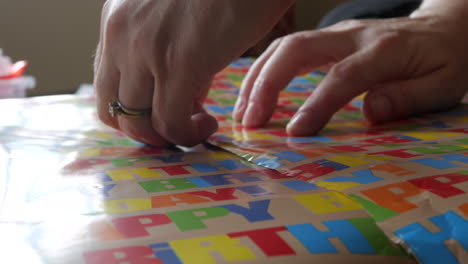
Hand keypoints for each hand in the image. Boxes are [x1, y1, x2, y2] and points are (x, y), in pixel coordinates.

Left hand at [94, 0, 293, 145]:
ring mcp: (145, 49)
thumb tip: (186, 96)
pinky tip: (209, 123)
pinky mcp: (177, 63)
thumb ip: (173, 56)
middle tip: (176, 131)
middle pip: (112, 112)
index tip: (163, 117)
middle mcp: (121, 35)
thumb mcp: (180, 18)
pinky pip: (171, 122)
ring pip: (139, 123)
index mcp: (118, 21)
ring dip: (168, 137)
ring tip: (198, 126)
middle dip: (144, 133)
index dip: (133, 114)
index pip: (106, 87)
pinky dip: (188, 135)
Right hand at [233, 5, 467, 135]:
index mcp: (385, 50)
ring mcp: (336, 34)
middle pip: (297, 49)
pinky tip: (252, 96)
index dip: (316, 104)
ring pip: (284, 47)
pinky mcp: (326, 39)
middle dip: (266, 84)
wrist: (443, 28)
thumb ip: (409, 97)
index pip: (342, 76)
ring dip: (257, 79)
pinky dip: (263, 73)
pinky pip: (286, 50)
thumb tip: (369, 113)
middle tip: (249, 121)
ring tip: (242, 114)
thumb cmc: (444, 60)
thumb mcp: (444, 84)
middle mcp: (352, 36)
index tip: (294, 134)